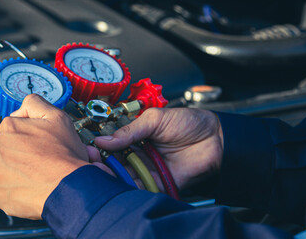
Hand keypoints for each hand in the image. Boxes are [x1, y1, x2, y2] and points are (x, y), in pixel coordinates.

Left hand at [0, 94, 88, 219]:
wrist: (67, 190)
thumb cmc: (64, 157)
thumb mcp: (58, 117)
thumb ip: (36, 103)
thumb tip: (23, 107)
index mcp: (8, 128)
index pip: (14, 129)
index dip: (30, 138)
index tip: (39, 146)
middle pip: (7, 149)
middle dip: (21, 155)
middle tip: (39, 162)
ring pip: (3, 169)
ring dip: (15, 172)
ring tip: (36, 176)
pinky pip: (2, 189)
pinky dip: (13, 190)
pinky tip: (29, 188)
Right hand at [93, 108, 223, 189]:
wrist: (217, 138)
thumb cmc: (190, 123)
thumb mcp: (154, 119)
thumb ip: (129, 131)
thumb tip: (103, 140)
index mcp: (136, 137)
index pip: (112, 145)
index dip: (99, 148)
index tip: (88, 150)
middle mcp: (140, 154)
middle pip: (115, 163)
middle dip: (102, 164)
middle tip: (91, 163)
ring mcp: (149, 169)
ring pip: (125, 176)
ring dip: (114, 176)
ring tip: (103, 172)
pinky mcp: (160, 183)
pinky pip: (142, 188)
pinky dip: (131, 187)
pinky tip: (122, 182)